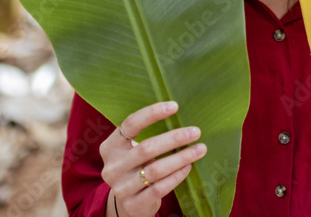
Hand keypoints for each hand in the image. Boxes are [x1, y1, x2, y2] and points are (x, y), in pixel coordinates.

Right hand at [100, 101, 207, 216]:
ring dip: (181, 158)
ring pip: (155, 170)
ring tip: (199, 149)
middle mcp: (112, 167)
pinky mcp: (133, 204)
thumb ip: (147, 137)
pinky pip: (159, 188)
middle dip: (174, 138)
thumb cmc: (136, 168)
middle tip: (196, 132)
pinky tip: (188, 167)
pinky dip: (176, 177)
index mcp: (110, 147)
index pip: (130, 124)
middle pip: (146, 148)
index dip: (152, 113)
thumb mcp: (132, 152)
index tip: (175, 106)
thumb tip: (181, 120)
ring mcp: (121, 187)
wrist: (128, 204)